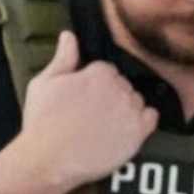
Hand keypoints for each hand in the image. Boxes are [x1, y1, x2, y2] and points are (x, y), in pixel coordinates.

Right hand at [12, 32, 153, 191]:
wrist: (48, 158)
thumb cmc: (42, 121)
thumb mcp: (43, 83)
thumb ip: (62, 57)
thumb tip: (69, 35)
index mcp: (98, 72)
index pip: (106, 70)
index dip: (92, 85)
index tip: (82, 99)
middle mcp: (119, 87)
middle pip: (123, 85)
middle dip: (110, 95)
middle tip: (90, 114)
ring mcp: (131, 110)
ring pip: (136, 100)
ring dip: (125, 108)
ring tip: (104, 125)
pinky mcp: (138, 132)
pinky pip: (151, 117)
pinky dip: (142, 121)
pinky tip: (124, 129)